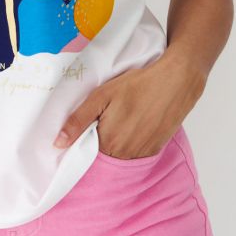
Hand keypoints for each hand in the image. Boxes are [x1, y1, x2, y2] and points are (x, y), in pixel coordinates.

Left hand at [52, 50, 206, 160]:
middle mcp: (126, 154)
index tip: (84, 129)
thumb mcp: (102, 95)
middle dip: (98, 142)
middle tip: (105, 119)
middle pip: (103, 156)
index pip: (86, 152)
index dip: (82, 141)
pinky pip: (136, 153)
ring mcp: (142, 153)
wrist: (177, 80)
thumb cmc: (137, 84)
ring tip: (121, 120)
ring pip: (120, 155)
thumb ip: (78, 120)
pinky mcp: (155, 149)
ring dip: (116, 144)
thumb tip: (58, 143)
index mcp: (109, 142)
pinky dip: (131, 144)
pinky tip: (134, 125)